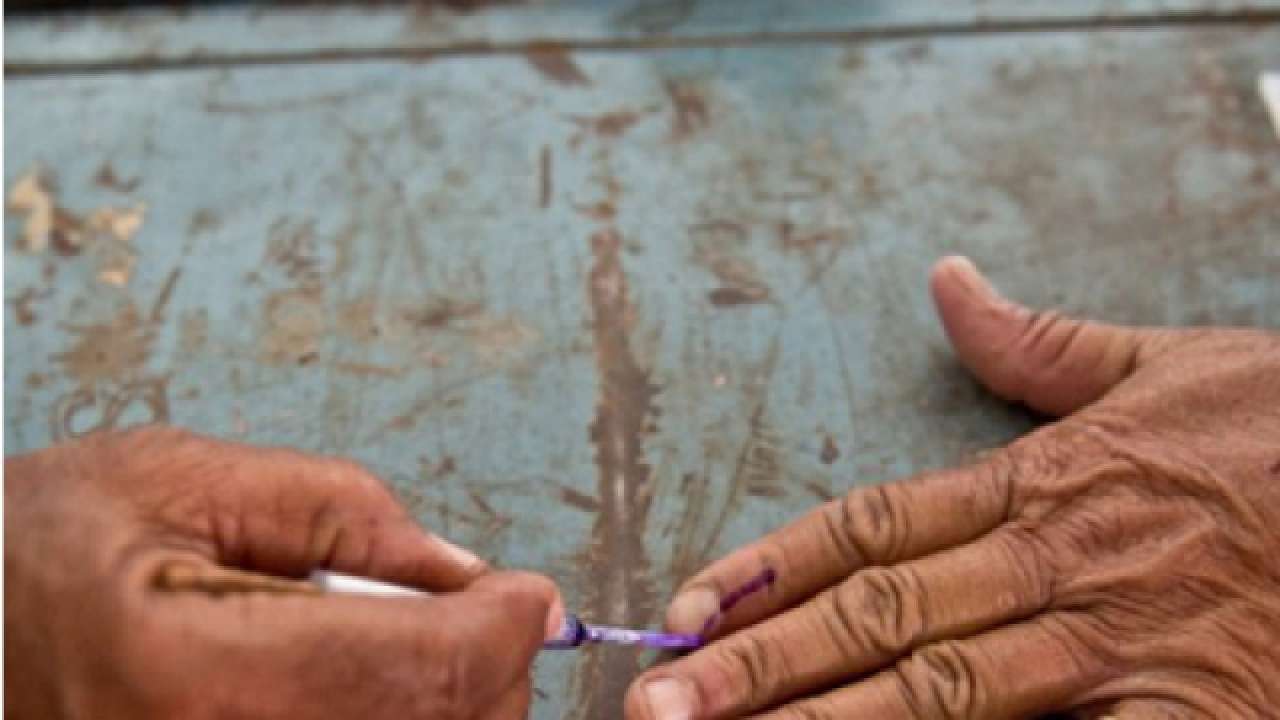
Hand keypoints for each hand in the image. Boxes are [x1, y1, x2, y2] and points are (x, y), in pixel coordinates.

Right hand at [5, 427, 560, 719]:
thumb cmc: (39, 549)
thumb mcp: (183, 480)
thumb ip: (344, 517)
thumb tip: (464, 574)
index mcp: (201, 669)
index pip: (427, 666)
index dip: (502, 623)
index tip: (525, 595)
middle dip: (484, 672)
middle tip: (470, 616)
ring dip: (443, 708)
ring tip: (404, 649)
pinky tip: (363, 693)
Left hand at [625, 257, 1279, 718]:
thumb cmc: (1279, 433)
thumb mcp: (1161, 363)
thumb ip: (1039, 341)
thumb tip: (948, 279)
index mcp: (1039, 482)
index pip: (870, 525)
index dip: (772, 565)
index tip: (689, 605)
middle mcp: (1056, 563)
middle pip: (880, 615)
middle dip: (762, 662)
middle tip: (660, 700)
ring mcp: (1116, 645)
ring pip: (942, 690)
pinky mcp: (1185, 716)